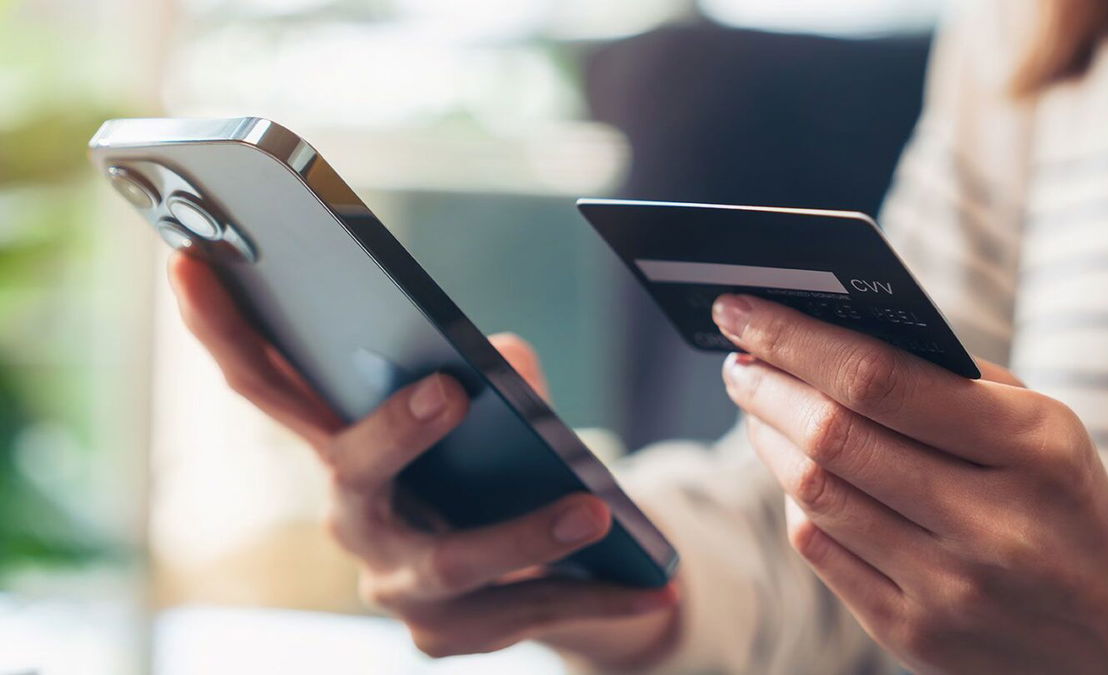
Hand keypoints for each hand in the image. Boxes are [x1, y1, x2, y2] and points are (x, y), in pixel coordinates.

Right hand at [166, 254, 678, 666]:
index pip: (268, 383)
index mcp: (344, 444)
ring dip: (523, 533)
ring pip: (450, 561)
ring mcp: (395, 585)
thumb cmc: (493, 463)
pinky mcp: (447, 635)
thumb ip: (494, 374)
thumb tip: (504, 361)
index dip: (222, 327)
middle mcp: (352, 515)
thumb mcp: (494, 408)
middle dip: (394, 432)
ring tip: (593, 511)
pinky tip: (652, 582)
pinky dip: (590, 595)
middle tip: (450, 391)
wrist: (535, 566)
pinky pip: (519, 613)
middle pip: (350, 470)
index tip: (192, 260)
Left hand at [713, 294, 1107, 673]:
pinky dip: (796, 500)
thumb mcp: (1038, 422)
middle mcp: (991, 525)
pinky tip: (796, 472)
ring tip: (757, 403)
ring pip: (814, 495)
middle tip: (738, 358)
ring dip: (767, 438)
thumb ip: (942, 379)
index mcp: (1031, 448)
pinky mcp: (914, 634)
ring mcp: (949, 589)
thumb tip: (819, 334)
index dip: (795, 338)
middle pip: (832, 438)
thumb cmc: (1061, 497)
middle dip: (766, 386)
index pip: (880, 378)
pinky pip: (820, 550)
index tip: (743, 308)